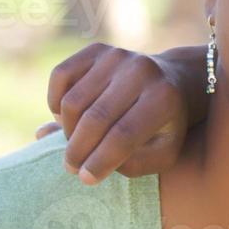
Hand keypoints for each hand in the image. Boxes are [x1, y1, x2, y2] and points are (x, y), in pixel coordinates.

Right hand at [45, 43, 202, 183]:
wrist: (173, 82)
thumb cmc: (164, 126)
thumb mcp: (162, 152)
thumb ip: (130, 165)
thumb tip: (81, 169)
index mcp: (164, 98)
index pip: (123, 136)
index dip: (100, 161)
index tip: (86, 178)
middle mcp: (142, 71)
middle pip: (95, 119)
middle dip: (78, 150)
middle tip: (72, 167)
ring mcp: (118, 56)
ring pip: (73, 101)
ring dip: (67, 129)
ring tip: (77, 143)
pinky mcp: (98, 49)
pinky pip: (61, 76)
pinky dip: (56, 100)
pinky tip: (66, 117)